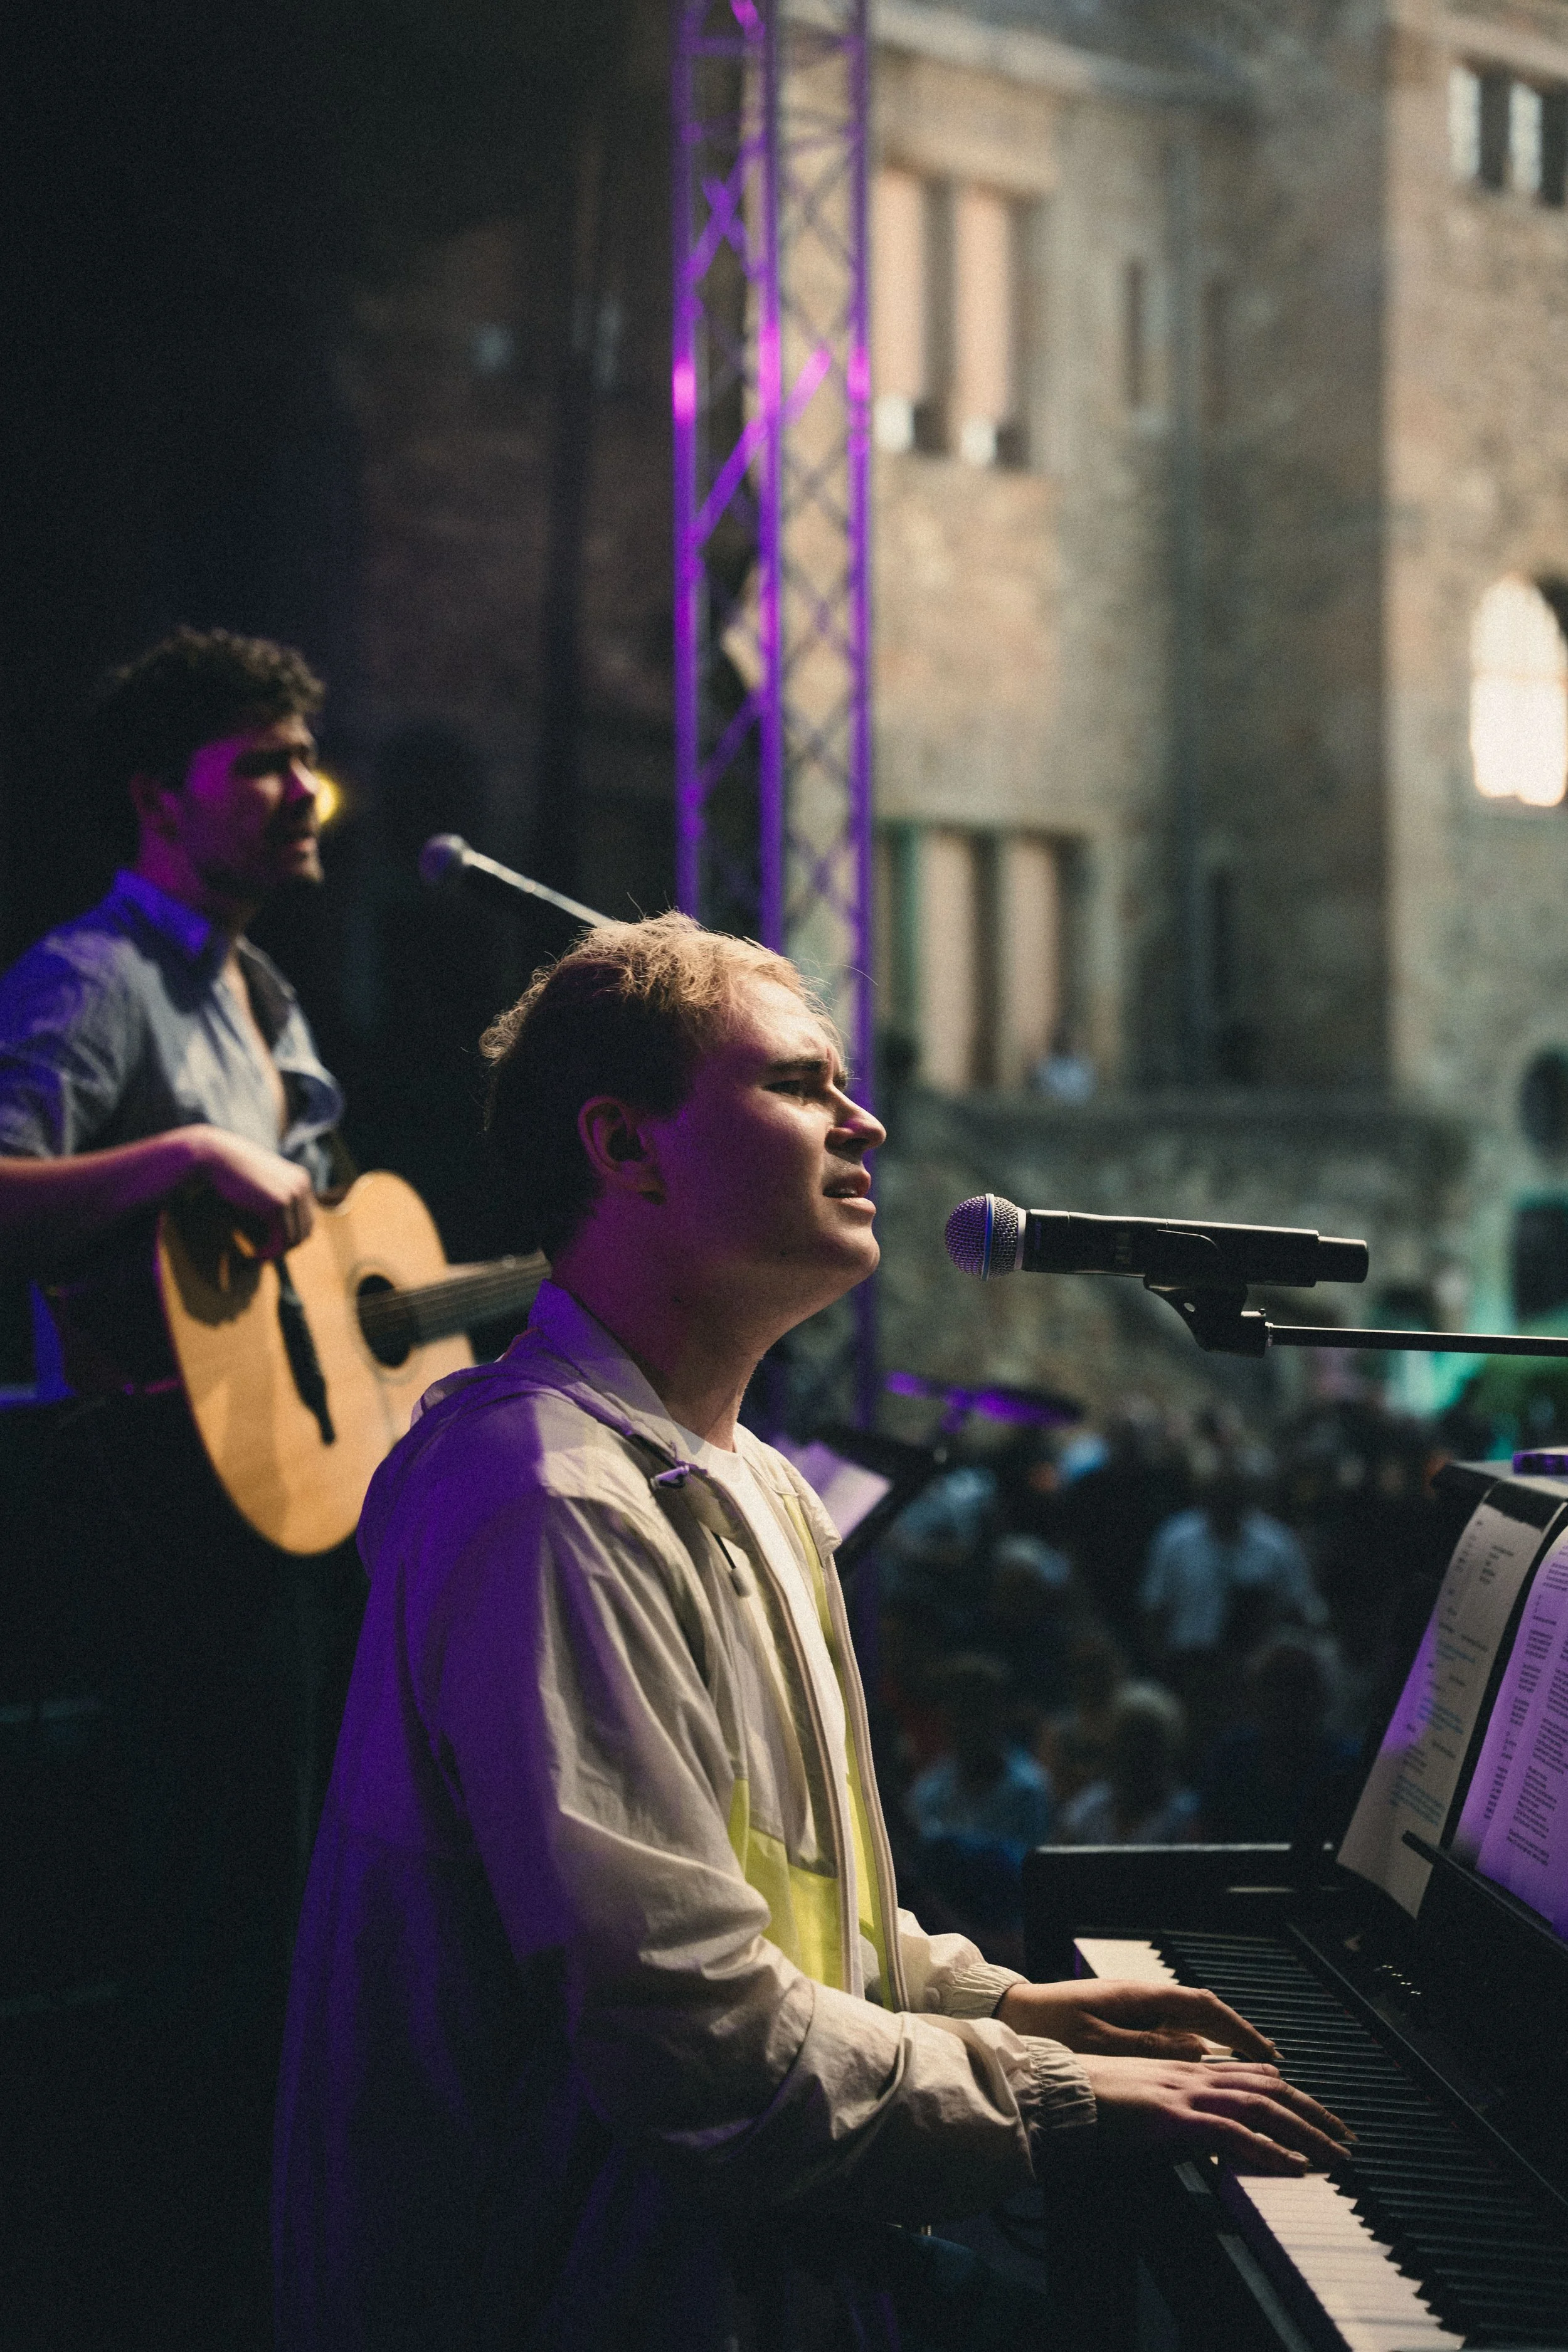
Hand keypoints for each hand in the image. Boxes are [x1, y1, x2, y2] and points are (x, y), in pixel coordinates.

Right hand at [184, 1128, 315, 1259]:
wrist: (216, 1156)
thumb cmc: (232, 1172)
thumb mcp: (262, 1184)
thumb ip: (276, 1200)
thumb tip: (285, 1235)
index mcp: (302, 1179)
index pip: (308, 1218)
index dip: (292, 1237)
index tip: (273, 1245)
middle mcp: (302, 1186)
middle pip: (305, 1230)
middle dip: (286, 1247)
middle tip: (265, 1254)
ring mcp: (292, 1194)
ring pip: (293, 1237)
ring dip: (276, 1252)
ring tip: (258, 1256)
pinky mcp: (278, 1205)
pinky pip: (281, 1239)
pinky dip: (270, 1252)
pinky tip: (255, 1255)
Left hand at [996, 1977, 1280, 2061]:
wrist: (1010, 2015)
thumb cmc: (1048, 2029)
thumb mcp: (1101, 2043)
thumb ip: (1152, 2046)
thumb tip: (1200, 2050)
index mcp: (1140, 1997)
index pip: (1204, 2007)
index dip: (1240, 2030)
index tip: (1269, 2053)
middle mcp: (1142, 1997)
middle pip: (1204, 2013)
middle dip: (1241, 2036)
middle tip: (1274, 2064)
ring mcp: (1133, 2007)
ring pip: (1190, 2022)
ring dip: (1221, 2042)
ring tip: (1252, 2068)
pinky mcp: (1122, 2020)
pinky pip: (1172, 2030)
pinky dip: (1196, 2046)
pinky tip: (1205, 2065)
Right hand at [1080, 2054, 1352, 2174]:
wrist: (1056, 2093)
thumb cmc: (1088, 2100)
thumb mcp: (1139, 2099)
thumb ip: (1171, 2108)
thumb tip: (1196, 2129)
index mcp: (1182, 2069)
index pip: (1249, 2075)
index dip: (1287, 2092)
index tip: (1315, 2112)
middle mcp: (1191, 2074)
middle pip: (1268, 2089)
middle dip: (1312, 2113)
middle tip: (1344, 2137)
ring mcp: (1186, 2094)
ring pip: (1262, 2107)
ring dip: (1306, 2132)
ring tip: (1335, 2155)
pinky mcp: (1176, 2119)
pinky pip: (1236, 2135)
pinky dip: (1270, 2150)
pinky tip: (1294, 2166)